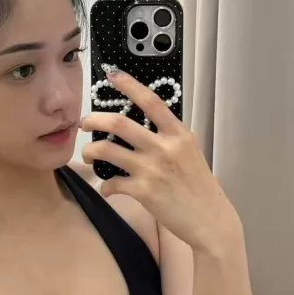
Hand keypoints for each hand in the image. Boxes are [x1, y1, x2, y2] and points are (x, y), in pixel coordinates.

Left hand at [80, 70, 238, 251]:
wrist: (210, 219)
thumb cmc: (200, 187)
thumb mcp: (190, 153)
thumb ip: (169, 138)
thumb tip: (145, 128)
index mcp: (178, 134)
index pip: (151, 101)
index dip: (129, 85)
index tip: (112, 74)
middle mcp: (164, 147)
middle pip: (119, 123)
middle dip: (94, 120)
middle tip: (84, 123)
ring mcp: (152, 169)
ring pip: (107, 151)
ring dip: (91, 151)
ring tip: (88, 155)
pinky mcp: (143, 191)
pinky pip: (112, 183)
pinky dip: (105, 186)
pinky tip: (107, 189)